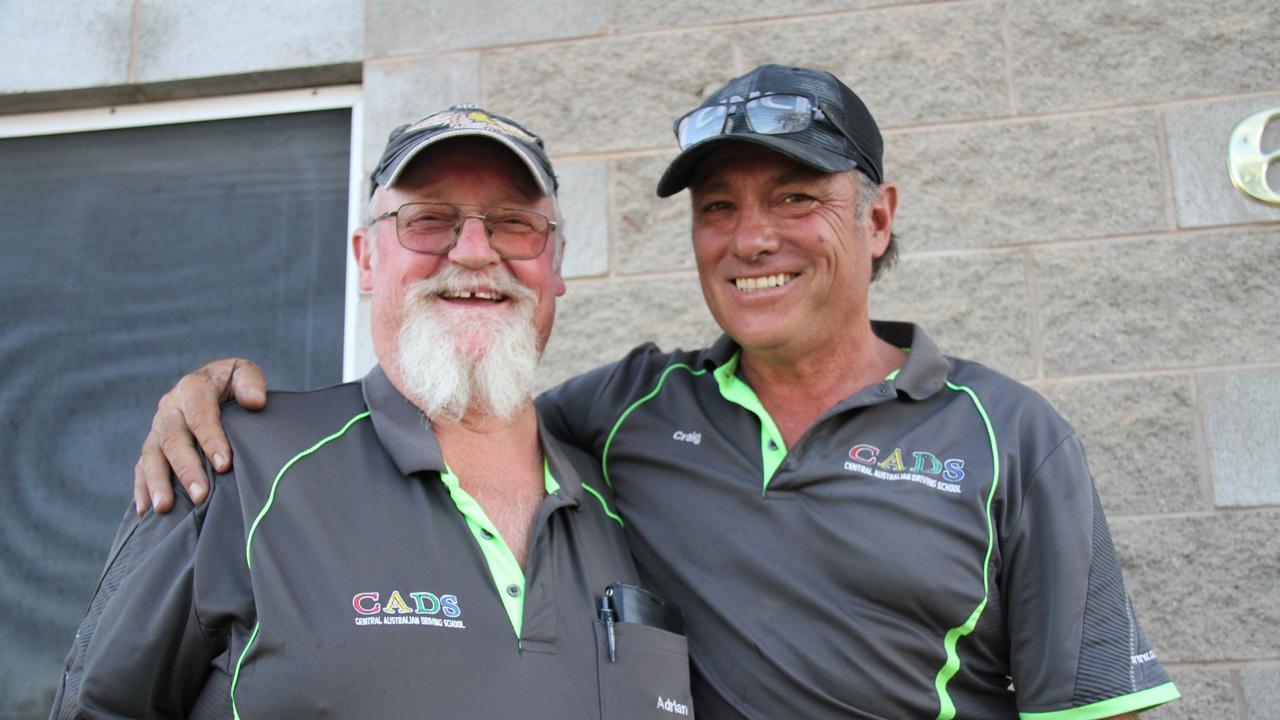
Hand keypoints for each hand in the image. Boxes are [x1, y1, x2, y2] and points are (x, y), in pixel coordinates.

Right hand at [133, 359, 266, 514]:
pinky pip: (142, 467)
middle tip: (200, 495)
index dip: (211, 439)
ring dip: (157, 483)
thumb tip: (255, 402)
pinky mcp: (152, 446)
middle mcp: (169, 408)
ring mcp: (157, 428)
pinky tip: (147, 511)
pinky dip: (142, 489)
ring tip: (164, 508)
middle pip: (173, 439)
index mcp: (192, 388)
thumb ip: (250, 382)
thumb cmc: (232, 384)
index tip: (224, 465)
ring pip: (152, 456)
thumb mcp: (243, 374)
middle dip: (186, 469)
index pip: (199, 415)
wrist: (212, 384)